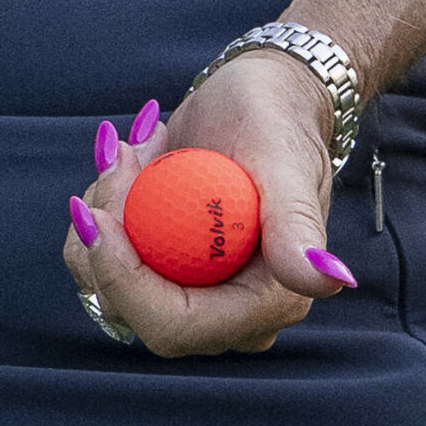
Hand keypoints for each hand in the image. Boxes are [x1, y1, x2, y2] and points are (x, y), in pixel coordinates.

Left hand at [59, 49, 359, 355]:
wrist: (260, 98)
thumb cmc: (275, 119)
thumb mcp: (283, 158)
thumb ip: (297, 222)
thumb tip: (327, 280)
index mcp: (267, 302)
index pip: (176, 326)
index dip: (125, 283)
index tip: (98, 218)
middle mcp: (228, 312)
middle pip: (130, 307)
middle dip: (107, 236)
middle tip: (121, 156)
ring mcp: (194, 292)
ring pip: (107, 282)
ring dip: (105, 210)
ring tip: (134, 149)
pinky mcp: (166, 269)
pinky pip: (106, 256)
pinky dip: (106, 204)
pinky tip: (134, 159)